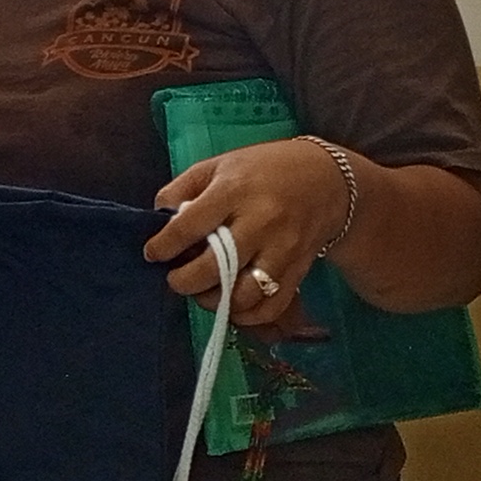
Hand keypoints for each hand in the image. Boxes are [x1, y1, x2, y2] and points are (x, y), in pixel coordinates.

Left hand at [142, 139, 353, 331]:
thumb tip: (159, 215)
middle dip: (185, 281)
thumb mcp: (220, 164)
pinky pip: (271, 307)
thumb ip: (184, 187)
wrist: (328, 181)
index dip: (164, 246)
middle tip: (175, 279)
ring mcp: (282, 250)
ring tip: (204, 292)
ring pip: (243, 295)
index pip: (189, 226)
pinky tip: (233, 305)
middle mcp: (260, 222)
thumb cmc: (265, 170)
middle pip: (215, 268)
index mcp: (235, 190)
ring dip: (215, 302)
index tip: (152, 254)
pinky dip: (248, 316)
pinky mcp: (299, 271)